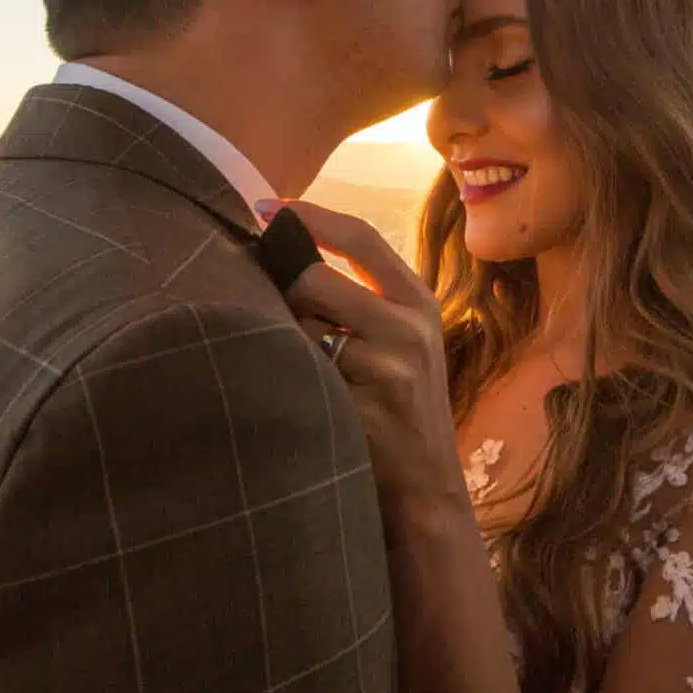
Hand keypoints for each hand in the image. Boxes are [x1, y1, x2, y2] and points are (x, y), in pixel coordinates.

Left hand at [265, 199, 470, 529]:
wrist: (426, 487)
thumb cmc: (401, 407)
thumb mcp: (404, 340)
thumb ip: (365, 296)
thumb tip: (290, 251)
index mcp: (417, 299)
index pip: (360, 236)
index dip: (310, 215)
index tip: (266, 204)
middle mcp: (409, 325)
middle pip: (314, 278)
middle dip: (281, 290)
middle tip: (269, 308)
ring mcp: (389, 366)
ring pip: (299, 326)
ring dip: (284, 341)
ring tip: (294, 365)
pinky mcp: (365, 406)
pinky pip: (300, 373)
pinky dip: (289, 379)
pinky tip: (299, 396)